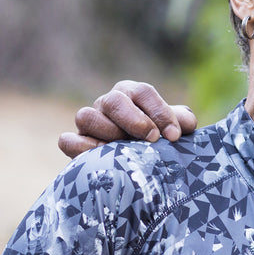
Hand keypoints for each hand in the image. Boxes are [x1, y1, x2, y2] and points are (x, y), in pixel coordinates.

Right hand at [58, 80, 197, 157]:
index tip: (173, 136)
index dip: (159, 111)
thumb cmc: (159, 140)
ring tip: (125, 150)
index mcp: (133, 94)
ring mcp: (90, 122)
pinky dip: (80, 148)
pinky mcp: (77, 142)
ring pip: (86, 116)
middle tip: (152, 139)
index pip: (142, 92)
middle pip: (113, 101)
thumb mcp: (174, 129)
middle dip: (134, 120)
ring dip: (107, 133)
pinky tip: (101, 158)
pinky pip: (68, 140)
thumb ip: (182, 122)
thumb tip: (185, 124)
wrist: (139, 162)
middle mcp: (109, 103)